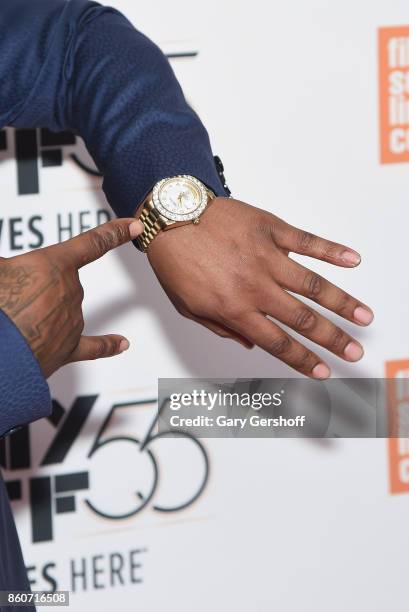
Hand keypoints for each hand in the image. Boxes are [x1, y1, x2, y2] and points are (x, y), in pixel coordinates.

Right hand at [0, 218, 142, 377]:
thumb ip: (8, 264)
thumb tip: (8, 268)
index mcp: (53, 264)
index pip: (93, 243)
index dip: (115, 232)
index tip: (135, 227)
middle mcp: (70, 291)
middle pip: (64, 281)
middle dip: (38, 287)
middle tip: (9, 297)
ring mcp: (72, 321)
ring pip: (64, 309)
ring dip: (42, 313)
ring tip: (12, 321)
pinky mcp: (68, 349)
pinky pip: (94, 346)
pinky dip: (108, 345)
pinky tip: (122, 344)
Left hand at [147, 198, 373, 378]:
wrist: (170, 216)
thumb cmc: (175, 261)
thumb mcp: (188, 307)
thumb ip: (221, 328)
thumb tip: (250, 345)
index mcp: (234, 308)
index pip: (277, 342)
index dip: (302, 360)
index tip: (322, 372)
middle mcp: (255, 286)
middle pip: (303, 319)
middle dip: (332, 340)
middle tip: (353, 353)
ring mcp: (266, 256)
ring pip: (313, 285)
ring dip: (342, 303)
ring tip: (364, 317)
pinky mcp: (271, 229)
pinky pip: (307, 241)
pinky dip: (332, 251)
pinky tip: (353, 260)